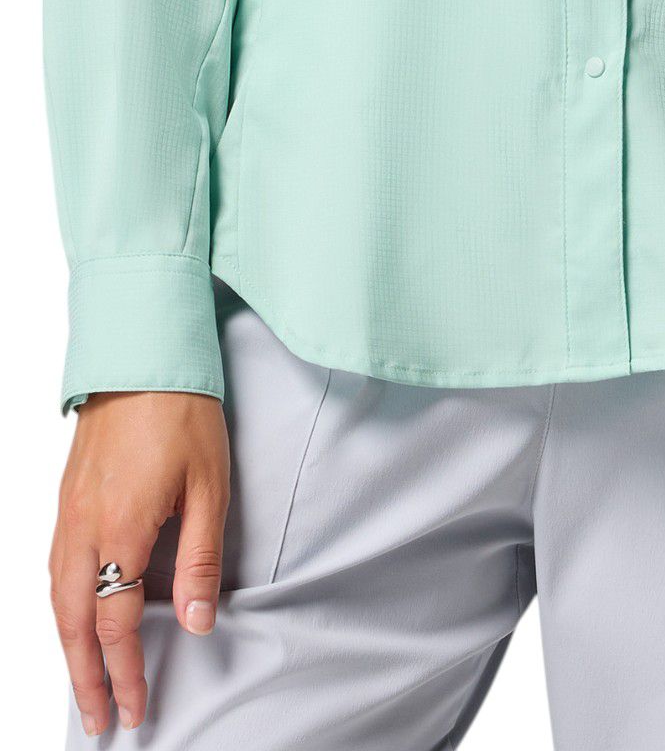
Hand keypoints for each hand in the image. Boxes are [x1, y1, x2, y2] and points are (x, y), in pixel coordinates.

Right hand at [49, 391, 229, 736]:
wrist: (144, 353)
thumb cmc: (182, 412)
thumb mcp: (209, 486)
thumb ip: (200, 560)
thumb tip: (196, 622)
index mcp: (121, 530)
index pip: (116, 624)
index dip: (125, 672)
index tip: (135, 708)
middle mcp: (83, 528)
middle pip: (75, 622)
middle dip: (84, 677)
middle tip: (99, 720)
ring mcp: (68, 511)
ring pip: (57, 598)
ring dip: (68, 647)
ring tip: (83, 683)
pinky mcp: (67, 496)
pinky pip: (54, 567)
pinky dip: (61, 606)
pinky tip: (73, 617)